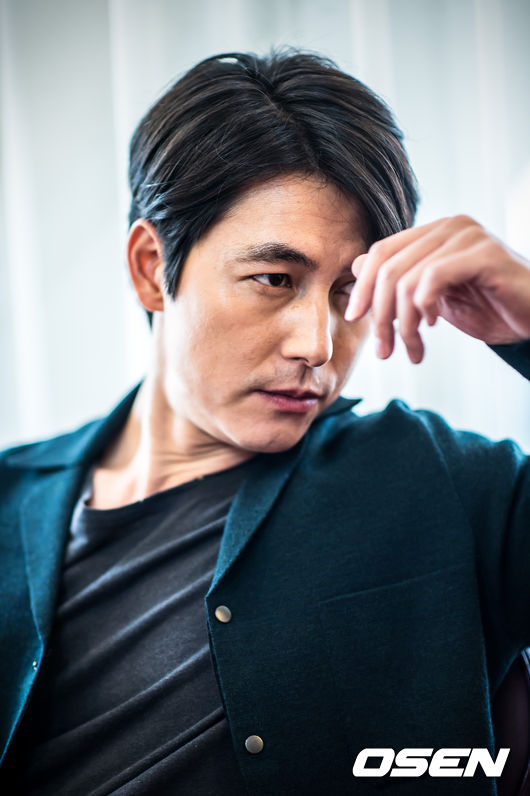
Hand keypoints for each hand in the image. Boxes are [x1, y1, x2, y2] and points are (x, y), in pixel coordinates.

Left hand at [344, 215, 529, 363]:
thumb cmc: (488, 308)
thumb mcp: (433, 299)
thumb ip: (399, 280)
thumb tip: (355, 265)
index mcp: (434, 233)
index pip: (380, 252)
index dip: (362, 287)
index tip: (354, 318)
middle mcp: (449, 226)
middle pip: (388, 268)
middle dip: (380, 315)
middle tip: (384, 350)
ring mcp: (468, 236)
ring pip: (407, 279)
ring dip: (403, 324)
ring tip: (414, 350)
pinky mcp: (484, 254)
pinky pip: (433, 278)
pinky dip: (425, 308)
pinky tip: (436, 325)